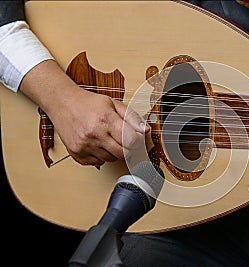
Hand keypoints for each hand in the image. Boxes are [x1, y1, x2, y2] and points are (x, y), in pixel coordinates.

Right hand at [20, 60, 148, 166]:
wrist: (62, 103)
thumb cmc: (88, 103)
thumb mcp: (113, 104)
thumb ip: (131, 117)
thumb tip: (145, 130)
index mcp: (106, 120)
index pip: (131, 141)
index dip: (138, 141)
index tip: (137, 138)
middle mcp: (94, 134)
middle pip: (123, 153)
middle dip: (128, 148)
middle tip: (125, 140)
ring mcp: (85, 145)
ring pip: (111, 159)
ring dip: (114, 152)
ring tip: (109, 139)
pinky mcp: (77, 153)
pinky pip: (97, 162)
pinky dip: (101, 156)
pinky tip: (99, 144)